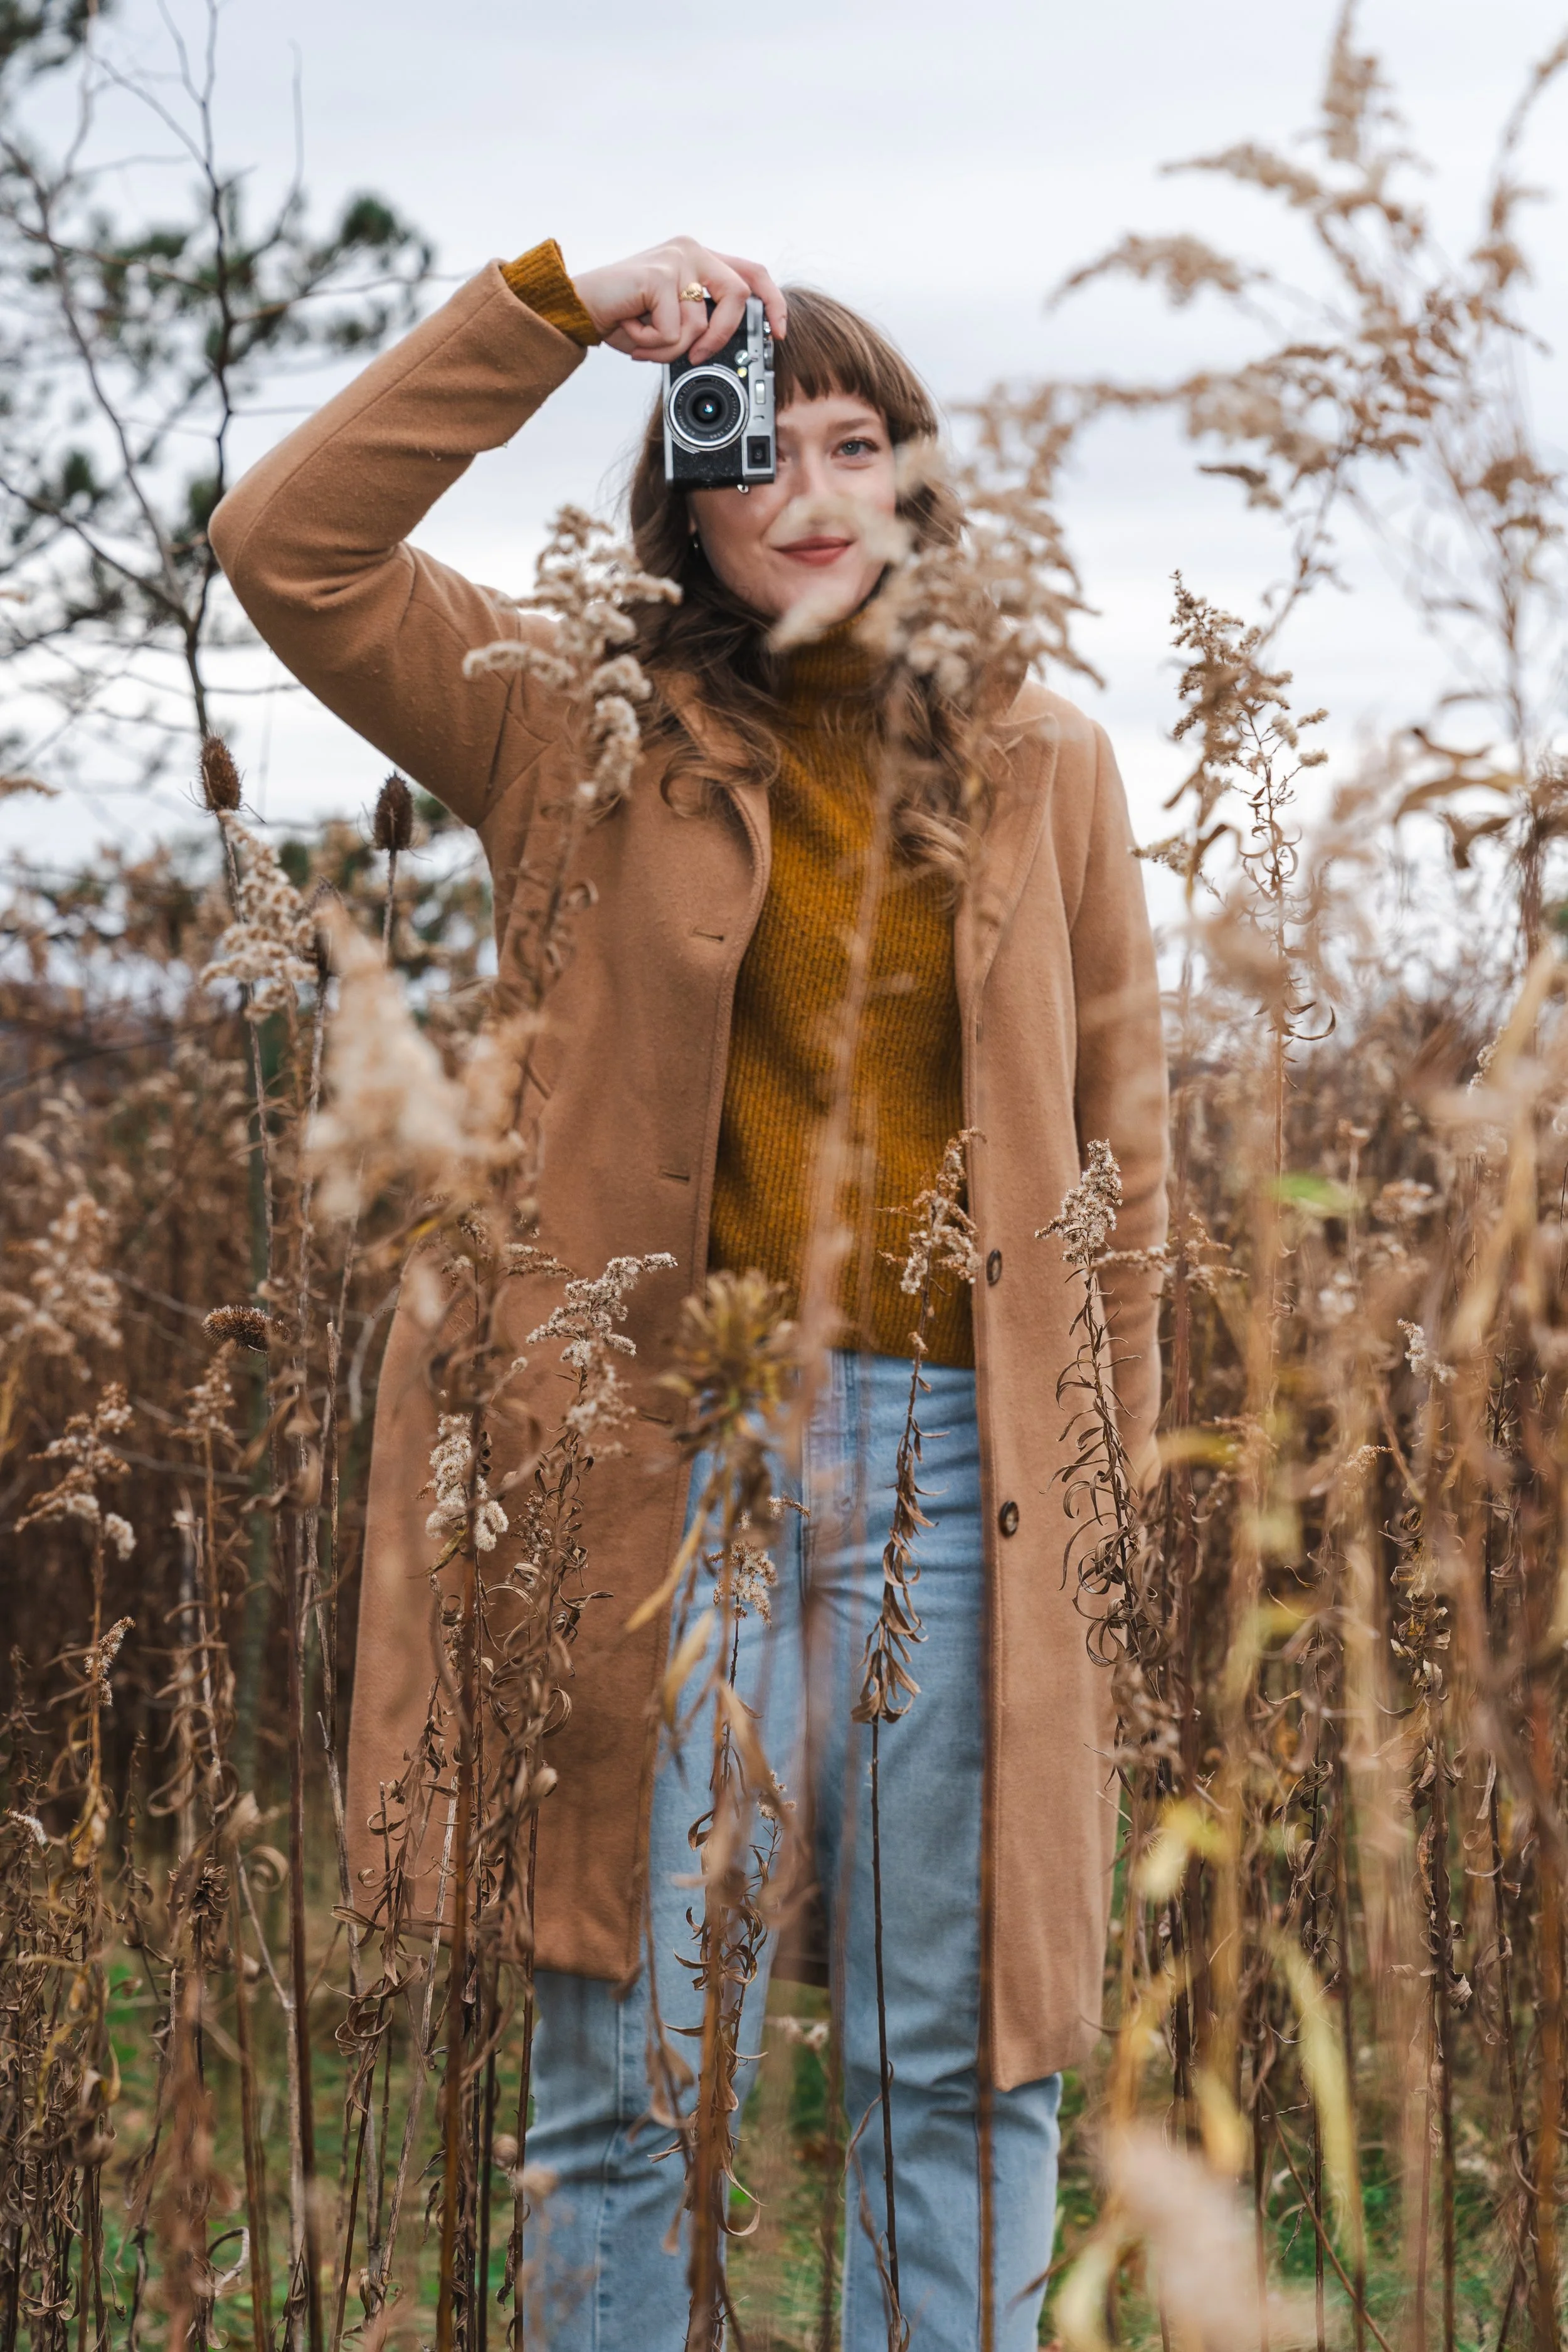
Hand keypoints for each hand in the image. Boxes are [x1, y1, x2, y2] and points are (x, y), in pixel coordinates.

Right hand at [573, 238, 786, 365]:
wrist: (578, 306)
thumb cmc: (623, 314)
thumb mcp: (670, 319)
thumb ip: (700, 324)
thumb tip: (724, 350)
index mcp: (699, 258)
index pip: (752, 272)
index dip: (772, 303)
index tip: (778, 332)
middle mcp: (691, 250)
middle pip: (738, 294)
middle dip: (722, 335)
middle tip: (697, 356)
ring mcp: (676, 258)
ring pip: (699, 325)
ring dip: (669, 349)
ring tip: (643, 340)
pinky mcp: (659, 275)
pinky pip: (673, 332)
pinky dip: (652, 345)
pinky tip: (632, 330)